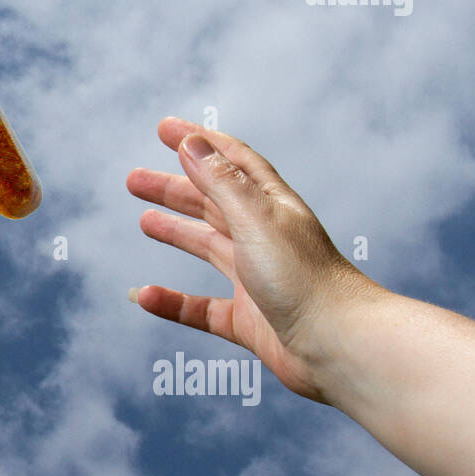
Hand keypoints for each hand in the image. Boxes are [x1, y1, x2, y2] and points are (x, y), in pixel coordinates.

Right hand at [126, 116, 381, 402]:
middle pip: (213, 203)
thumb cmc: (305, 278)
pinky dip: (172, 302)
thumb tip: (191, 144)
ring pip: (208, 248)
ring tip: (144, 222)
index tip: (164, 130)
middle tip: (135, 180)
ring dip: (176, 233)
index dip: (198, 143)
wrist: (339, 345)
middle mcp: (264, 238)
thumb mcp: (255, 219)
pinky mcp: (249, 320)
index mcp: (271, 207)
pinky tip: (145, 297)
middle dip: (174, 188)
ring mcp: (256, 280)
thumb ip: (220, 181)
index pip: (231, 162)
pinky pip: (201, 308)